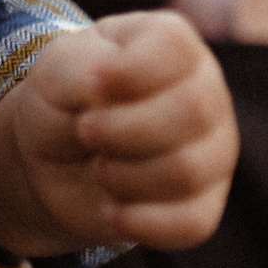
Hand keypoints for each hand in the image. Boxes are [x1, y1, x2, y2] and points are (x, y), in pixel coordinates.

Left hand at [0, 10, 235, 257]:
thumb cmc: (63, 99)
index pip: (176, 46)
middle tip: (85, 131)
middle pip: (191, 111)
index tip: (89, 85)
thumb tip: (107, 91)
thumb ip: (83, 70)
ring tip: (99, 167)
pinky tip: (111, 210)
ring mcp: (213, 150)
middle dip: (120, 129)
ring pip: (188, 171)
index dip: (129, 71)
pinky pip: (191, 223)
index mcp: (172, 45)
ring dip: (123, 176)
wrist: (53, 156)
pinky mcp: (204, 204)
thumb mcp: (56, 71)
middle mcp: (205, 93)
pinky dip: (139, 222)